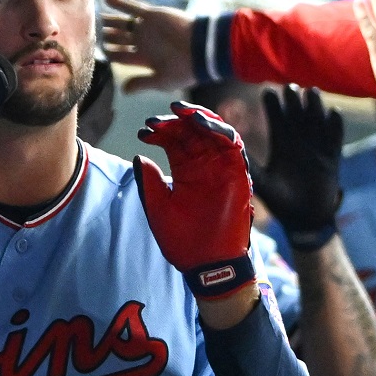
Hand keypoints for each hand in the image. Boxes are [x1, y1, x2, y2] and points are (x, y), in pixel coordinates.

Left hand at [101, 0, 194, 92]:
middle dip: (109, 37)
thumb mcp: (161, 80)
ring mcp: (147, 28)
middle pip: (121, 39)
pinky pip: (133, 7)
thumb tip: (124, 91)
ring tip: (100, 17)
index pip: (122, 56)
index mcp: (145, 58)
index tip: (102, 53)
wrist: (202, 48)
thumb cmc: (184, 68)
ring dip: (111, 20)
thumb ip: (142, 83)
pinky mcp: (152, 15)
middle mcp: (144, 42)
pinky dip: (119, 3)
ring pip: (124, 23)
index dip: (111, 55)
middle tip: (97, 33)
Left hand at [134, 103, 256, 312]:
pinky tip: (200, 123)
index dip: (160, 132)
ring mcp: (220, 168)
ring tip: (179, 111)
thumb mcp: (158, 207)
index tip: (144, 132)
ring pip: (212, 131)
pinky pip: (232, 144)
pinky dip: (219, 129)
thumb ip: (149, 182)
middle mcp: (203, 165)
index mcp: (184, 171)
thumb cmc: (182, 239)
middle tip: (156, 120)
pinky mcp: (237, 173)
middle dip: (174, 121)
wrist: (207, 264)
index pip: (174, 141)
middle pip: (191, 132)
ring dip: (197, 117)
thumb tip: (138, 157)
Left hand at [251, 86, 343, 249]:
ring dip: (314, 108)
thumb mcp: (262, 181)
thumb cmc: (280, 201)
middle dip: (293, 101)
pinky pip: (335, 140)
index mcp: (281, 146)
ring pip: (316, 123)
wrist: (305, 220)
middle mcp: (299, 143)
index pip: (277, 121)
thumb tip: (232, 150)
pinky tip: (334, 113)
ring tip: (310, 92)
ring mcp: (317, 150)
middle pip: (297, 116)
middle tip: (290, 86)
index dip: (273, 107)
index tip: (268, 91)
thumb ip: (250, 165)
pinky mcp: (332, 160)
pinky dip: (335, 127)